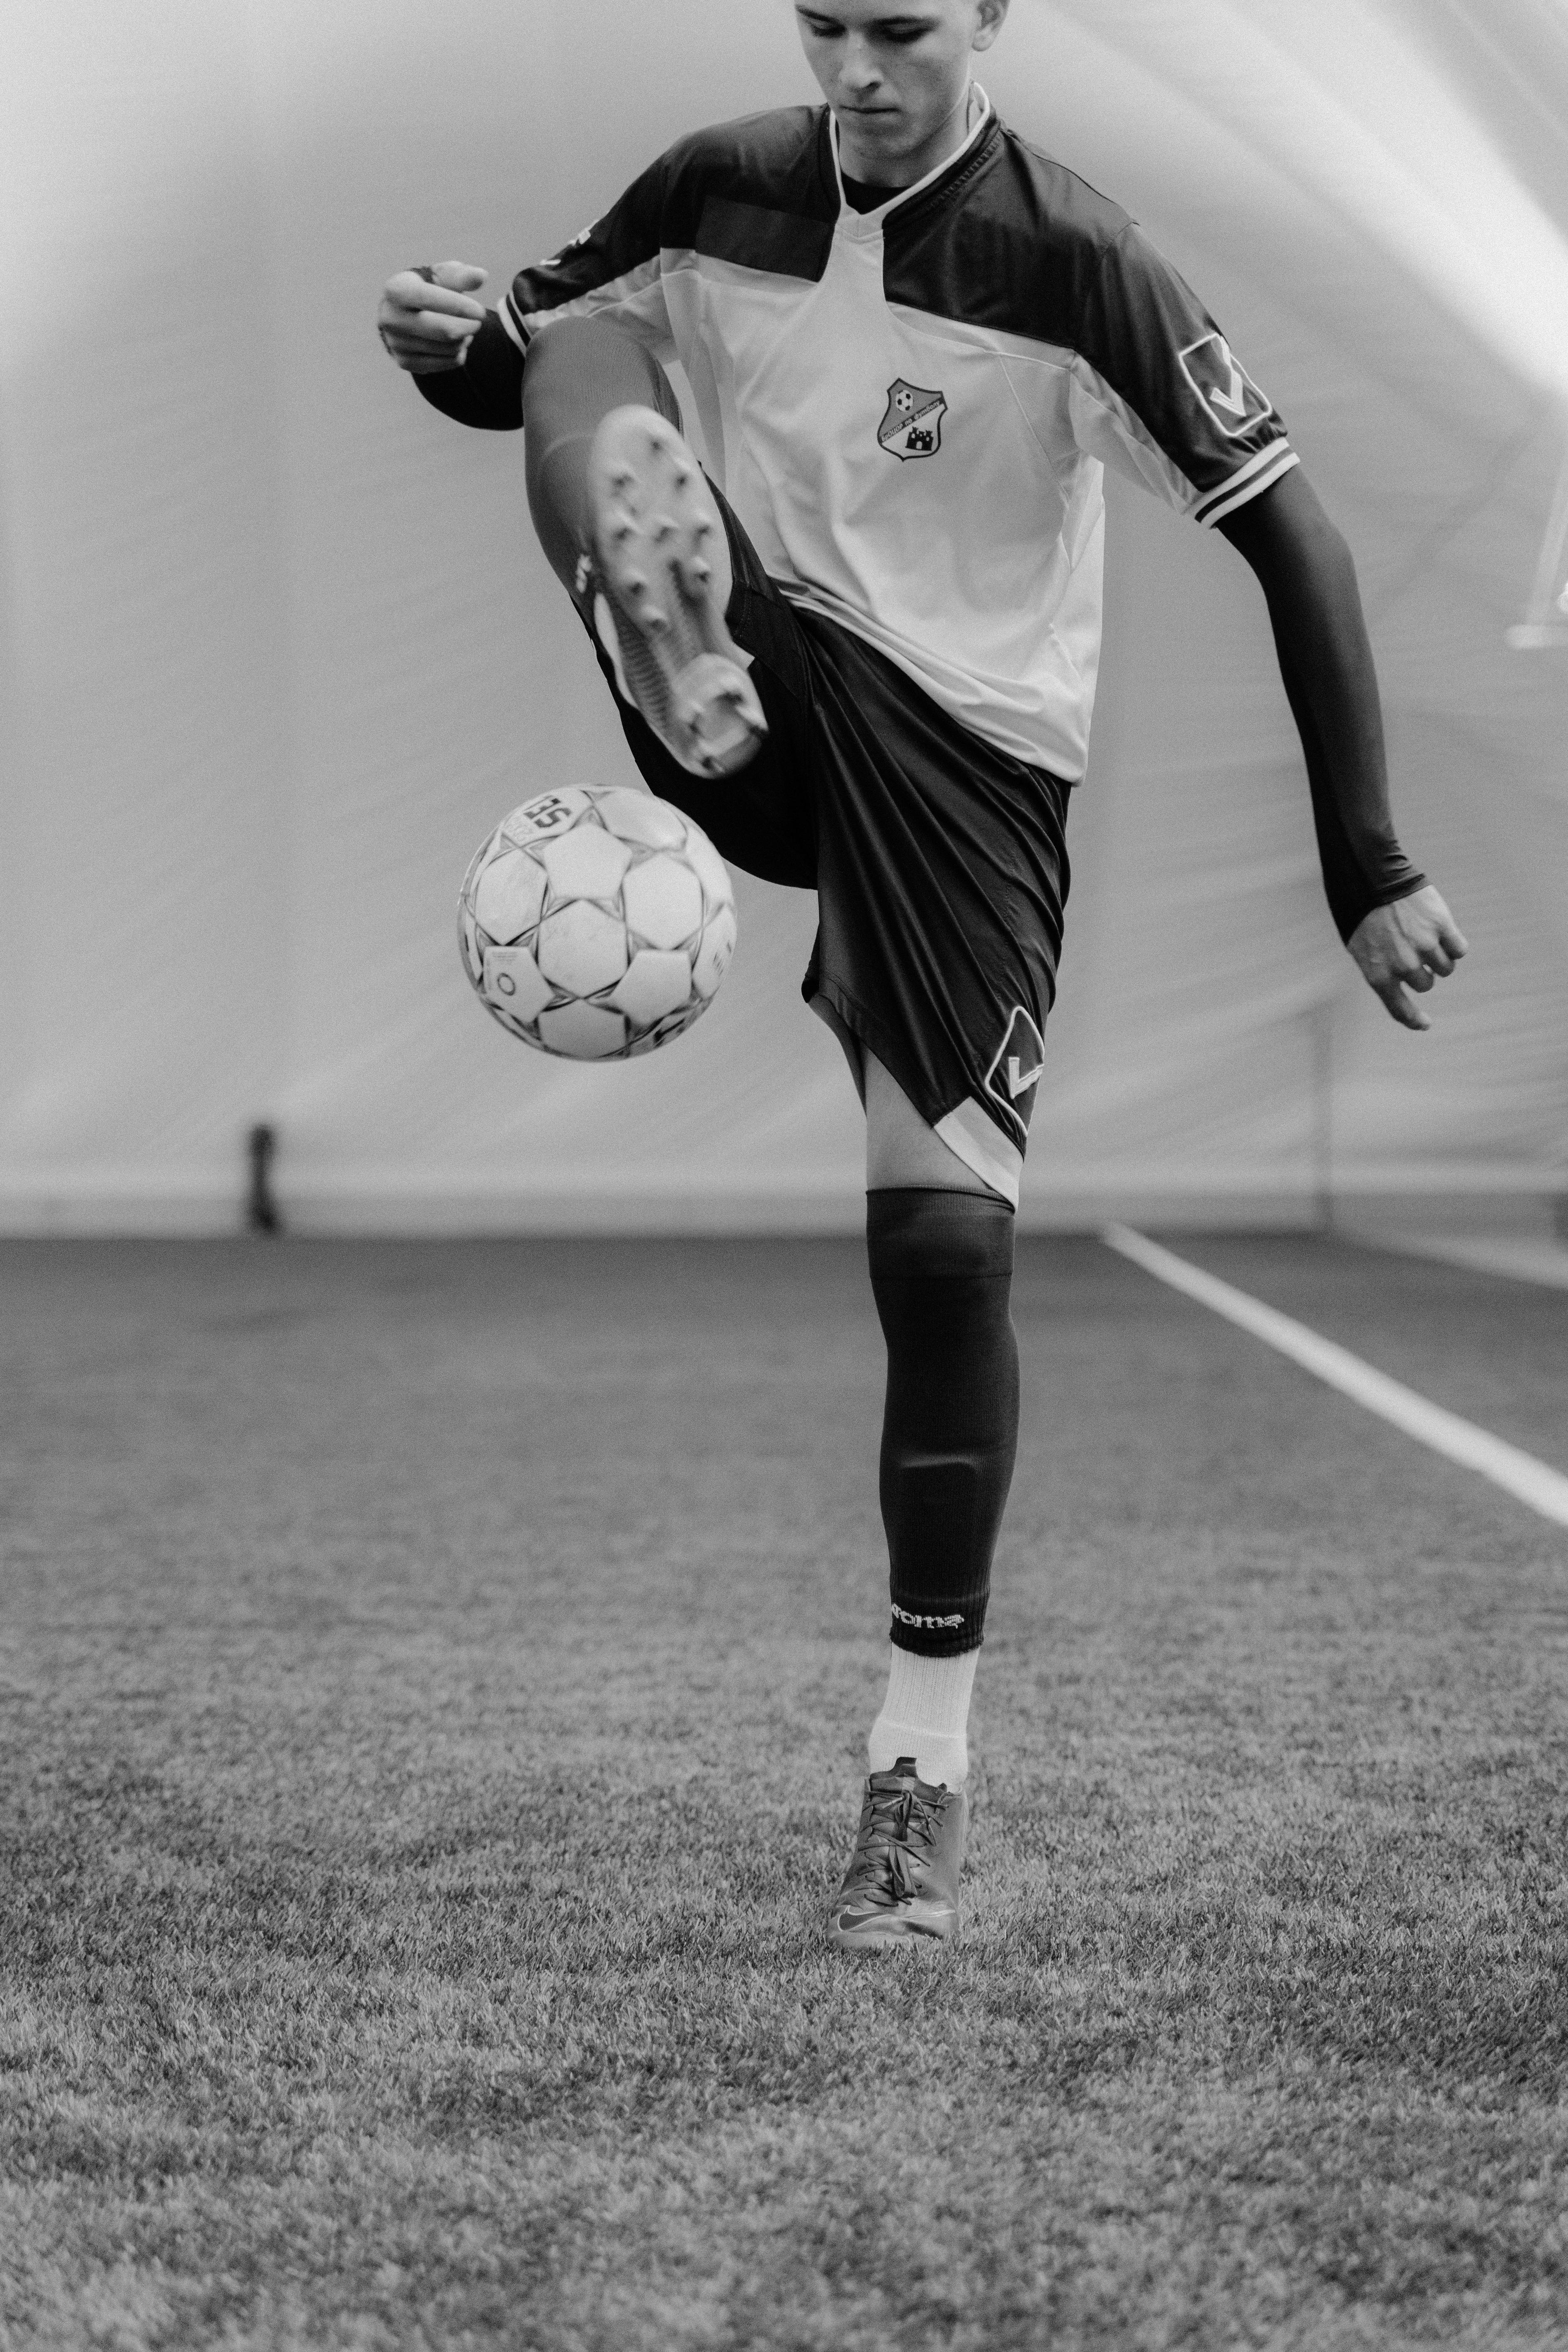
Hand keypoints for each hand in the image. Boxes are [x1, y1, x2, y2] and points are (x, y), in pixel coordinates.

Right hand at [377, 261, 487, 372]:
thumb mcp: (440, 275)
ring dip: (465, 340)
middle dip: (469, 327)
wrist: (401, 312)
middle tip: (479, 322)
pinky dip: (458, 354)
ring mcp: (396, 343)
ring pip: (448, 349)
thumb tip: (481, 276)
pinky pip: (446, 363)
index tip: (481, 312)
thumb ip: (459, 274)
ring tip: (465, 329)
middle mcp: (391, 318)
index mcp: (396, 290)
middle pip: (444, 331)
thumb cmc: (426, 288)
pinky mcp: (405, 362)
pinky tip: (456, 342)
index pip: (430, 300)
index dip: (460, 307)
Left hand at [1348, 885, 1467, 1030]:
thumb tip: (1403, 983)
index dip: (1414, 1020)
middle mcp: (1403, 965)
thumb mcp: (1362, 948)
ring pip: (1446, 968)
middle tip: (1414, 951)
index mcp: (1379, 974)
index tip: (1425, 1024)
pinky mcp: (1442, 927)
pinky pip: (1459, 950)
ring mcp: (1425, 946)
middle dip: (1424, 972)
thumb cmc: (1363, 914)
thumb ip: (1382, 969)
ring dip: (1440, 958)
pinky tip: (1443, 932)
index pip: (1400, 1009)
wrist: (1372, 879)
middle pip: (1426, 983)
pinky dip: (1454, 945)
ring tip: (1426, 937)